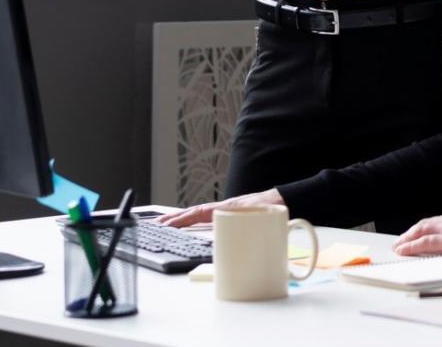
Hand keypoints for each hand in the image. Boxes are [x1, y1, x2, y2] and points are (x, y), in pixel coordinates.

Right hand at [155, 189, 284, 227]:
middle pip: (193, 212)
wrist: (287, 199)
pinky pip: (206, 216)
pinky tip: (188, 225)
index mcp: (227, 208)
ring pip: (198, 213)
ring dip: (181, 218)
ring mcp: (225, 210)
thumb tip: (237, 241)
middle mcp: (223, 208)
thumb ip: (249, 230)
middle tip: (154, 224)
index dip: (182, 219)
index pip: (199, 213)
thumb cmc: (274, 207)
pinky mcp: (230, 213)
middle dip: (173, 218)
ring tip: (164, 223)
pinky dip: (193, 219)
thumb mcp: (260, 219)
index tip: (164, 225)